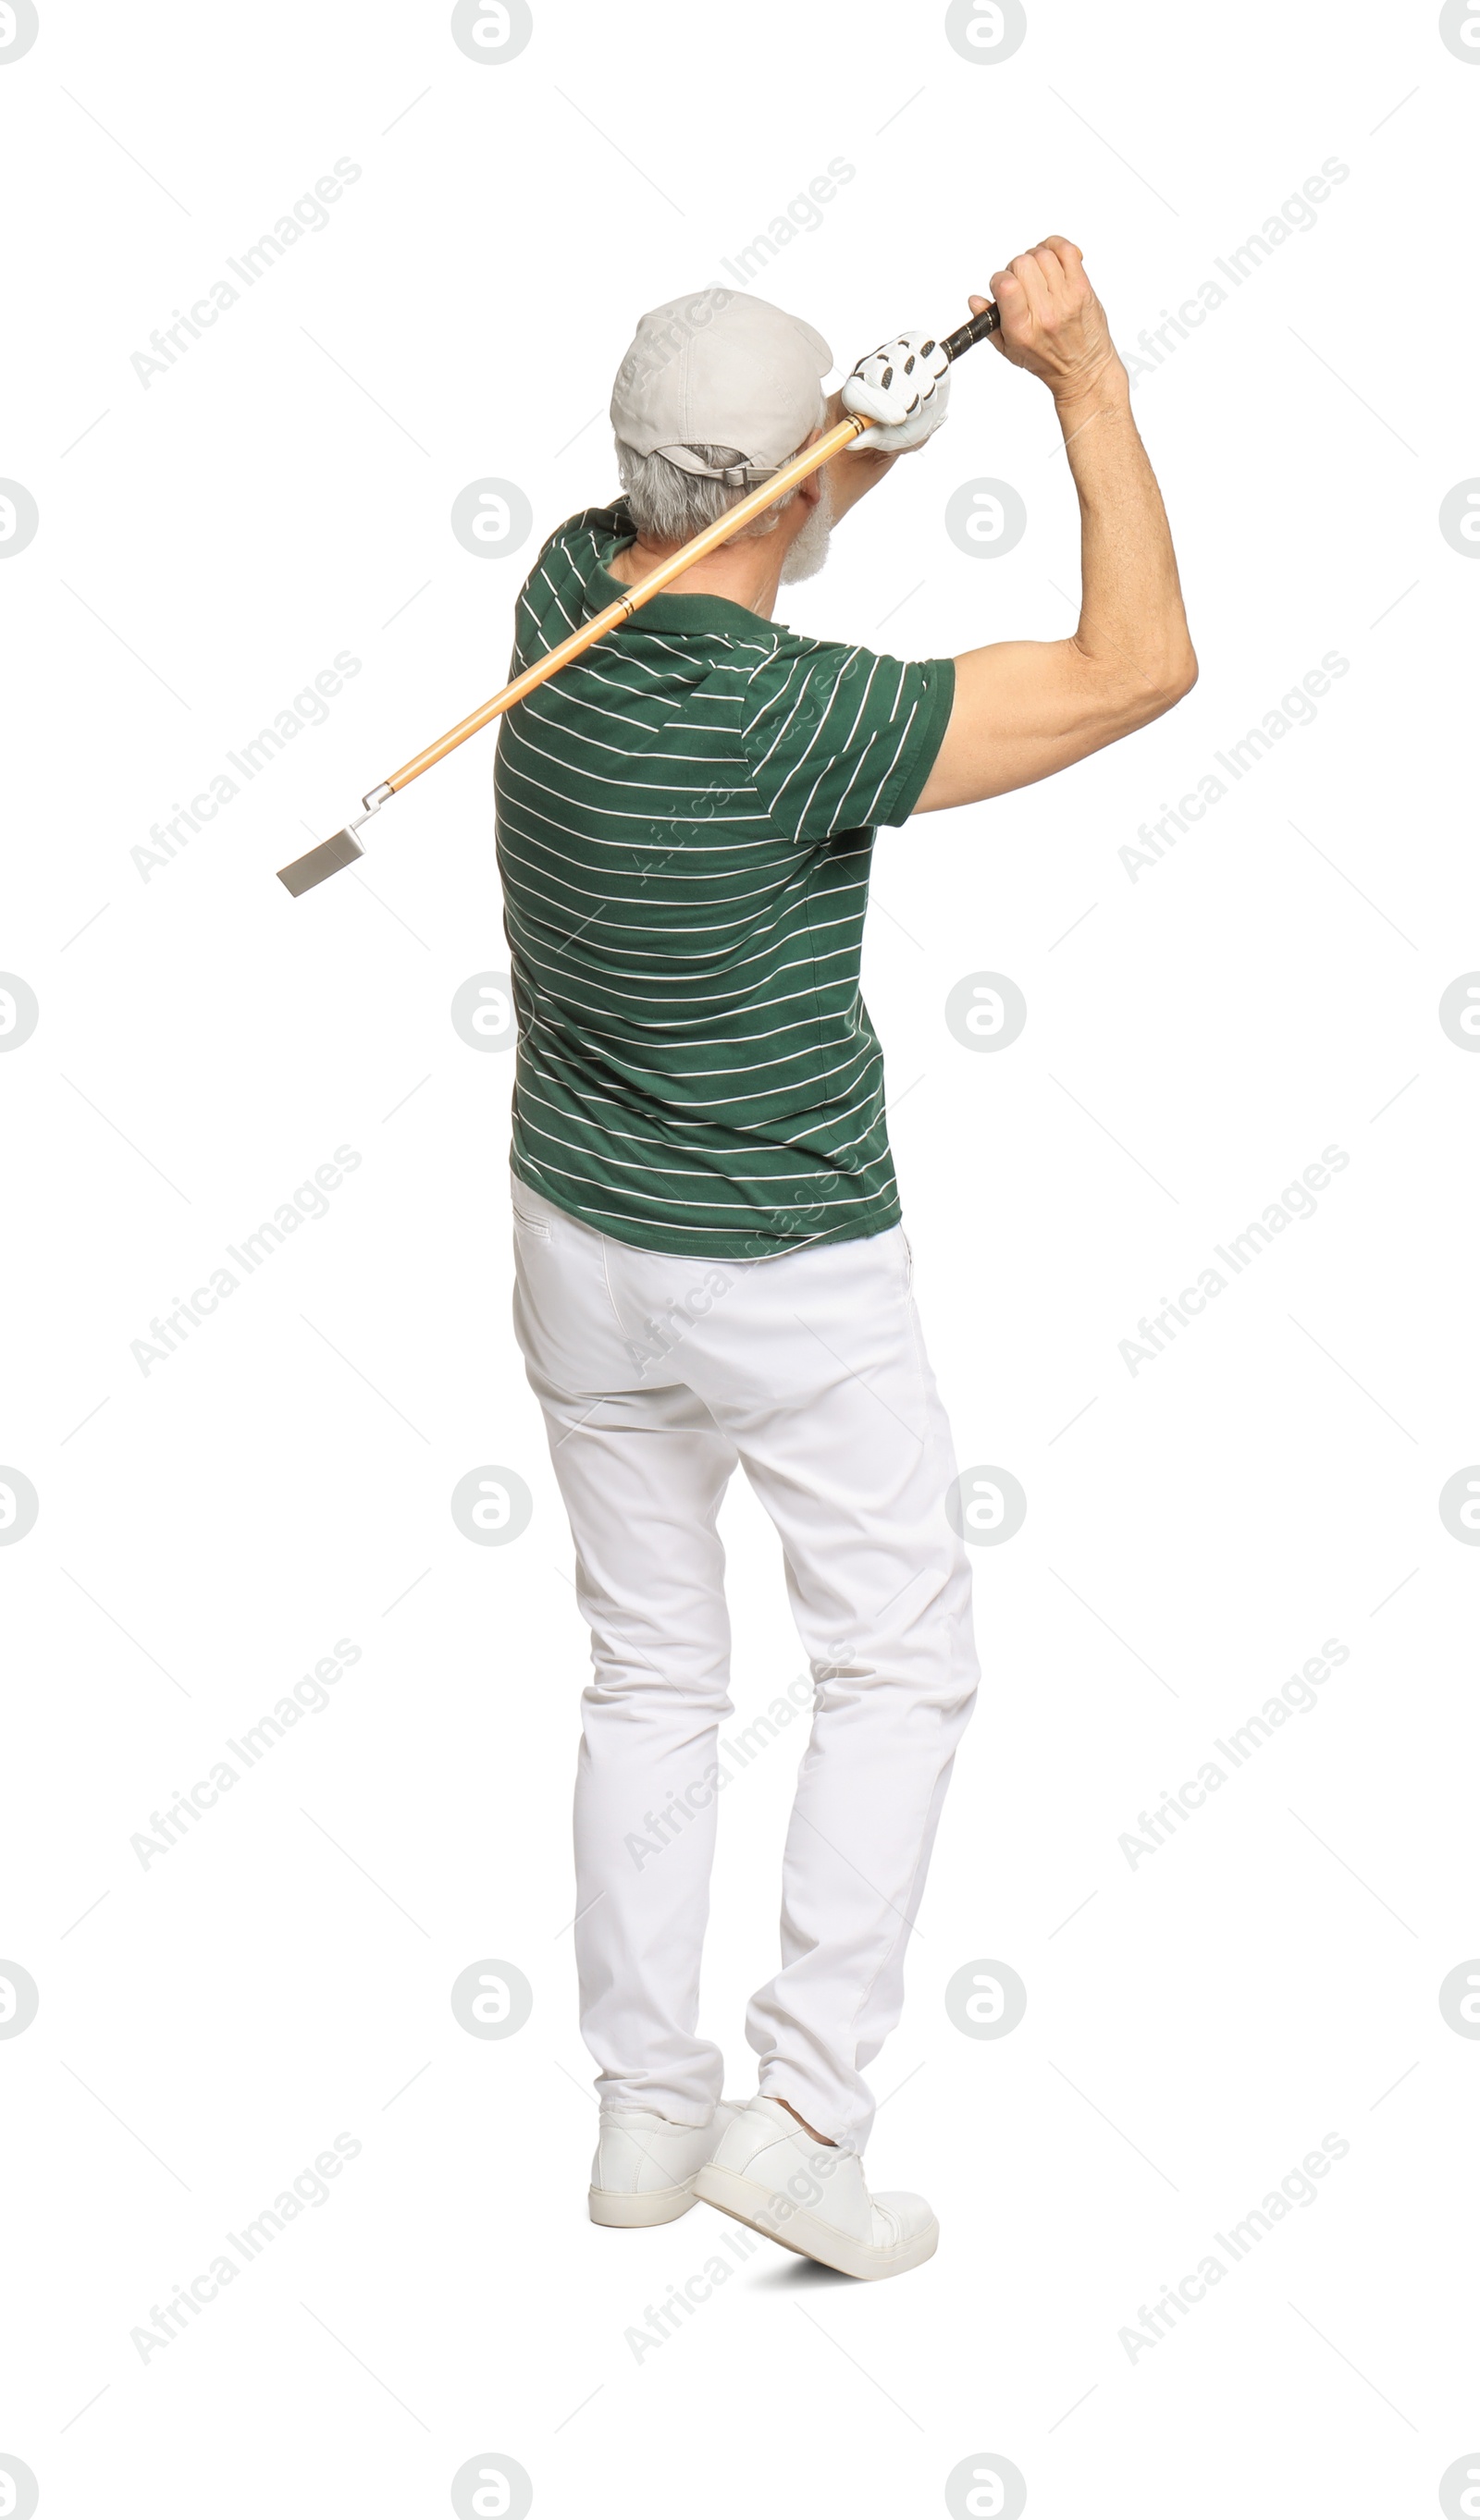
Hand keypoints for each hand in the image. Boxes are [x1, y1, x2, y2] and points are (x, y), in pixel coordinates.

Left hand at [841, 329, 950, 450]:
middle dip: (908, 403)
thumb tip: (852, 442)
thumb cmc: (897, 427)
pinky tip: (933, 384)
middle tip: (910, 413)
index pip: (856, 392)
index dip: (878, 405)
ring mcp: (894, 349)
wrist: (918, 413)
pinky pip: (934, 357)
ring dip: (925, 393)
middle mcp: (871, 364)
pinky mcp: (919, 340)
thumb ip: (870, 438)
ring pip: (913, 367)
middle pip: (885, 375)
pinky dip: (939, 377)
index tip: (898, 418)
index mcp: (855, 390)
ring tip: (921, 401)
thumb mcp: (885, 439)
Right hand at [979, 239, 1120, 403]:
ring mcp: (1066, 299)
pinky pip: (1066, 250)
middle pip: (1023, 263)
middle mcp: (1045, 313)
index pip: (1006, 286)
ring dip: (1036, 257)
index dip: (1000, 278)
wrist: (1083, 368)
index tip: (1003, 286)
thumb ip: (989, 324)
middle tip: (1023, 281)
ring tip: (1038, 272)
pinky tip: (1052, 257)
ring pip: (1043, 255)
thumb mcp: (1010, 350)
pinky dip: (1056, 246)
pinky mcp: (1082, 288)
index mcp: (1022, 329)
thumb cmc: (1047, 359)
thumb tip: (975, 300)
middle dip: (1017, 267)